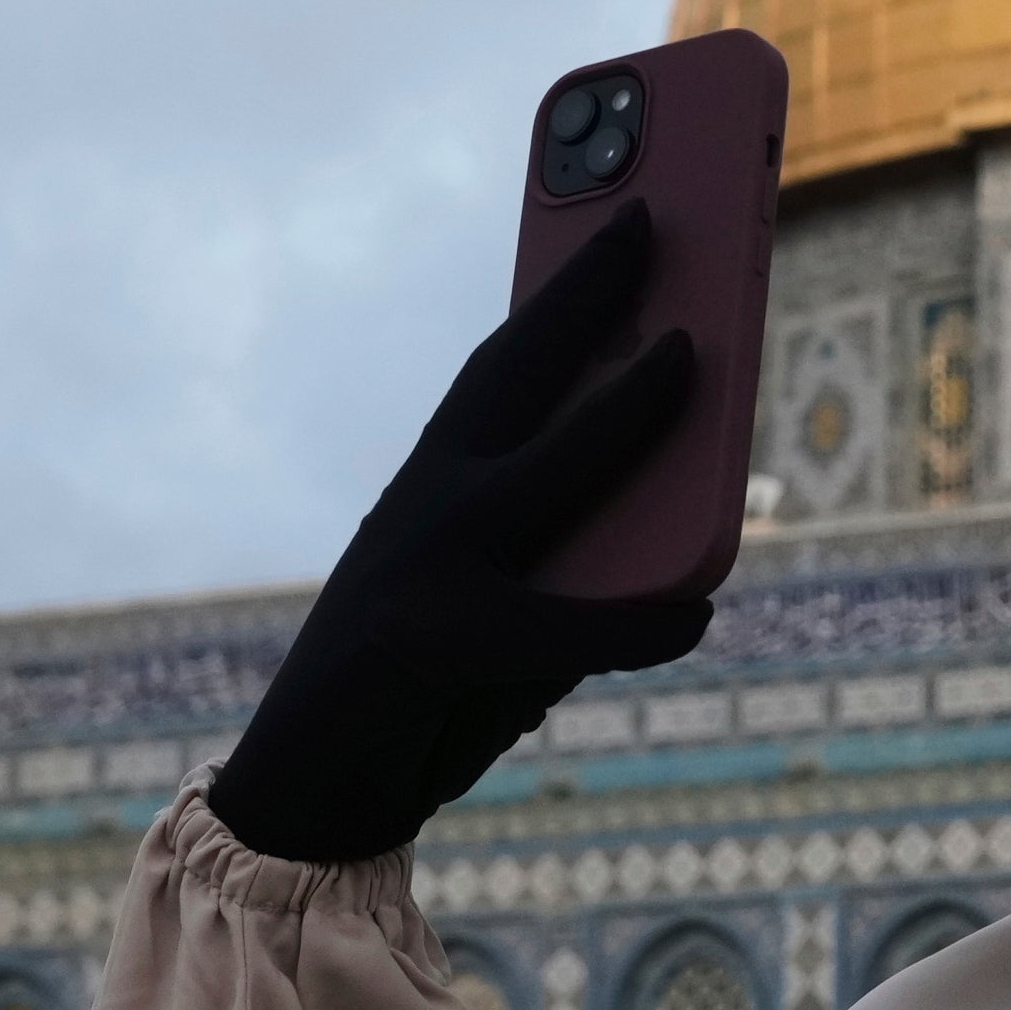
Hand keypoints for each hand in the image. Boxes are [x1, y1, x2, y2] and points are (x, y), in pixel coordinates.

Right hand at [208, 206, 711, 865]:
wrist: (313, 789)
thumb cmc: (418, 690)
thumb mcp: (489, 600)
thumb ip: (561, 557)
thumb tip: (685, 538)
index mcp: (433, 487)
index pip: (504, 368)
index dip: (566, 292)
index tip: (625, 220)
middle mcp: (426, 508)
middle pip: (516, 376)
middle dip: (584, 294)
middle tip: (652, 220)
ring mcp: (427, 568)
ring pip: (549, 470)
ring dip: (626, 411)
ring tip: (692, 359)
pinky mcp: (438, 644)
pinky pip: (571, 628)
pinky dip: (640, 623)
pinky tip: (697, 612)